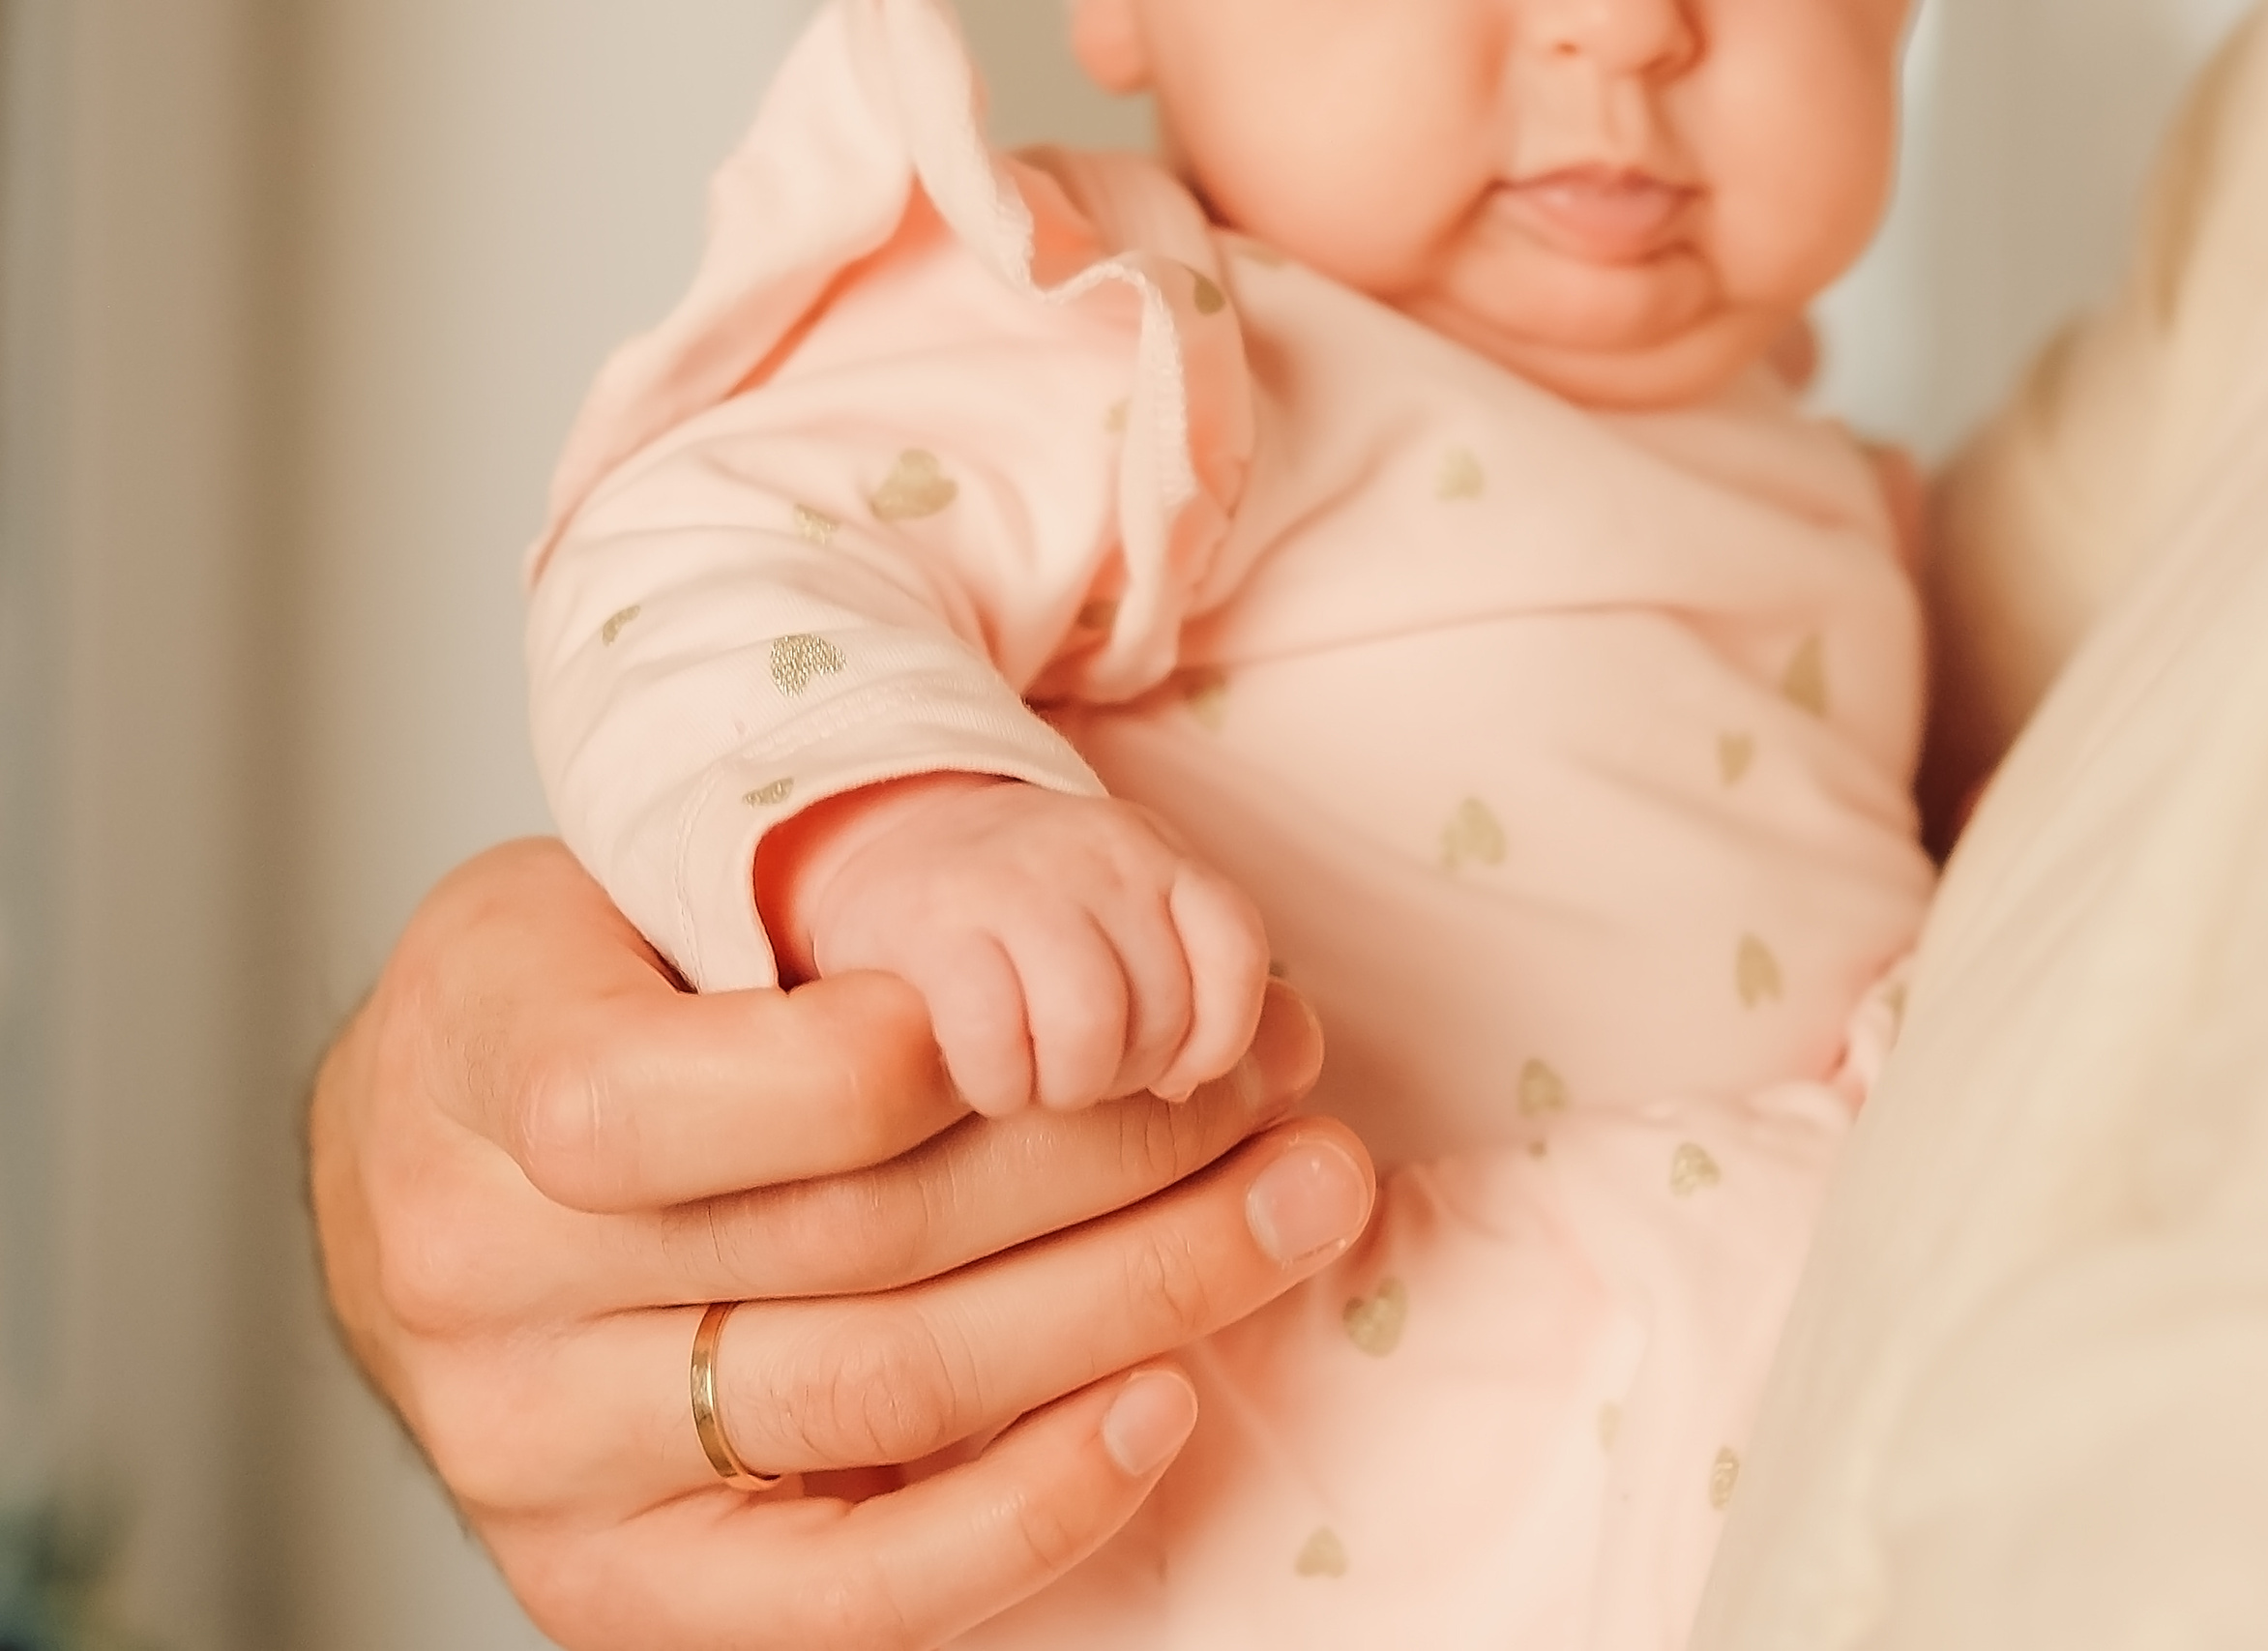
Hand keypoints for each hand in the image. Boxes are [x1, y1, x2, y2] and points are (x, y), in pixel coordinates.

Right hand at [312, 839, 1368, 1650]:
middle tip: (1283, 1085)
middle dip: (1107, 1158)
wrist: (411, 1183)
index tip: (1089, 1006)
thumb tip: (1058, 991)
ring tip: (1294, 1207)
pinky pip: (847, 1591)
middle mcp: (482, 1289)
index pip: (684, 1093)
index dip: (908, 1058)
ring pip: (879, 1395)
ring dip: (1129, 1300)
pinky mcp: (620, 1587)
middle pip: (845, 1241)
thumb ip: (767, 935)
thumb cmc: (559, 1006)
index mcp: (472, 1073)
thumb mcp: (610, 897)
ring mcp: (543, 1462)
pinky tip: (1160, 1404)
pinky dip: (1026, 1505)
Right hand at [760, 774, 1270, 1114]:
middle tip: (1084, 1079)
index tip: (1175, 1078)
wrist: (892, 844)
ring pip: (1092, 1024)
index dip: (1218, 1037)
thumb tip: (1217, 1094)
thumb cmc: (1031, 921)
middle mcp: (1097, 856)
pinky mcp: (930, 925)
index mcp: (1157, 857)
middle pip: (1164, 1005)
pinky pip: (997, 1035)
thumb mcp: (1125, 918)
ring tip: (1038, 1088)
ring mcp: (1013, 881)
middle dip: (1129, 1074)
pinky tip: (985, 1084)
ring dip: (1069, 1087)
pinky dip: (1000, 1085)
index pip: (1234, 947)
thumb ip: (1188, 981)